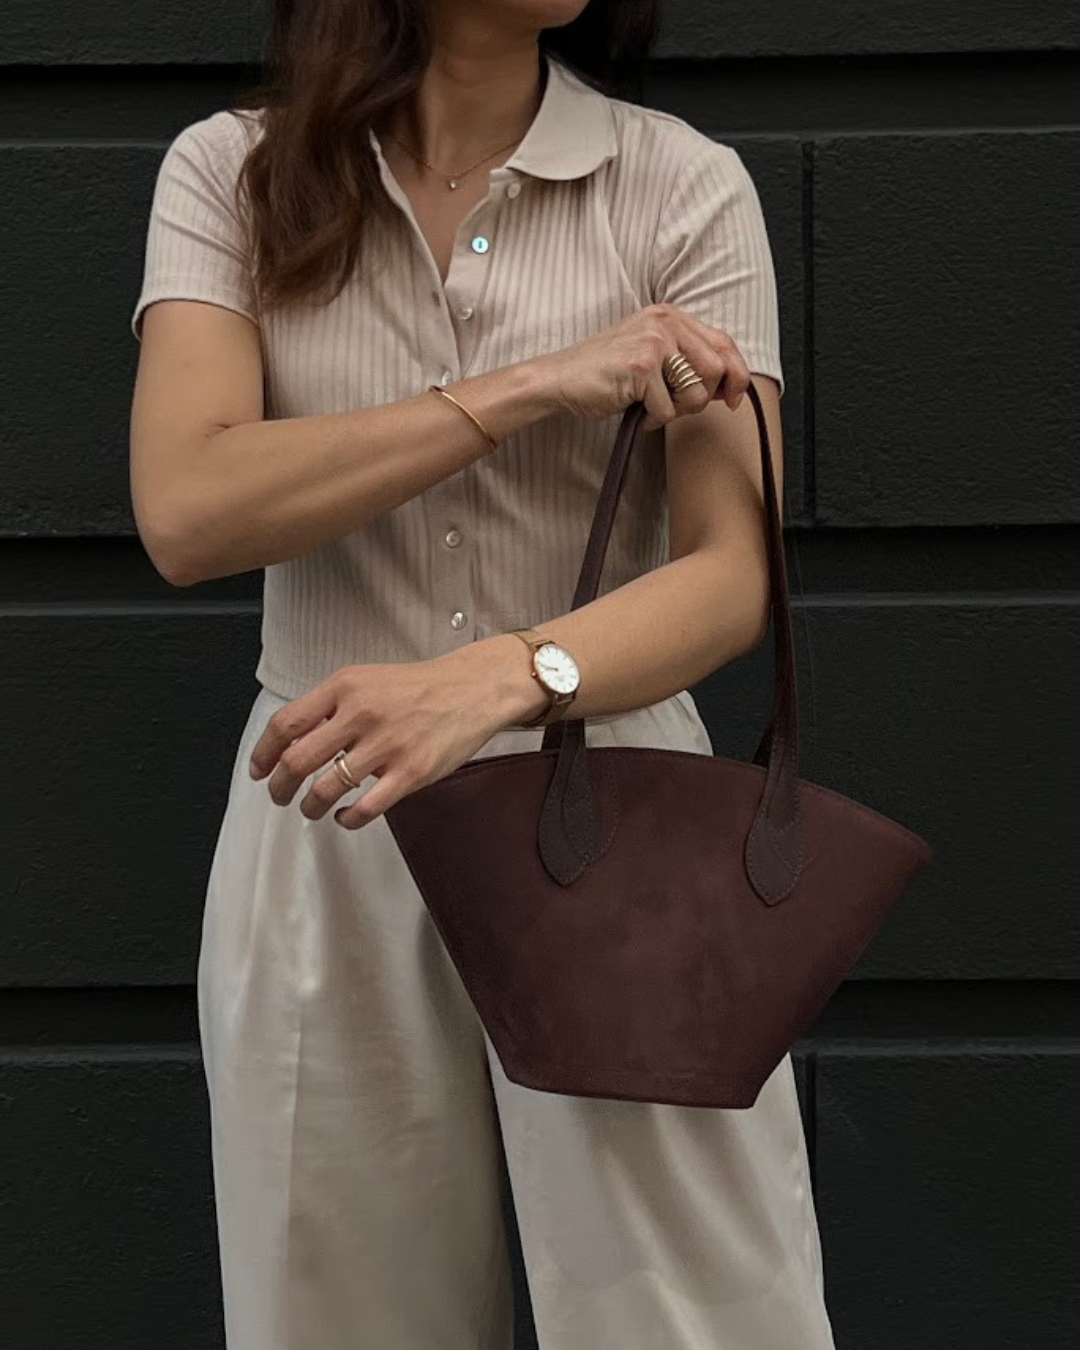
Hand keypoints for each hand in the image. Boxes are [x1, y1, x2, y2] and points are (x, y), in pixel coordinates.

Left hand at [246, 640, 544, 827]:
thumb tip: (291, 741)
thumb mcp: (365, 680)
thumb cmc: (417, 688)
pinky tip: (344, 817)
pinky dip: (346, 820)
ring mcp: (386, 745)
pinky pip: (365, 808)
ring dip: (309, 806)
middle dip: (279, 787)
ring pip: (325, 789)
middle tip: (279, 795)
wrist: (472, 689)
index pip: (286, 724)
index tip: (258, 770)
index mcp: (344, 687)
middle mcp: (361, 714)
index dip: (263, 753)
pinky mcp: (411, 772)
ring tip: (311, 809)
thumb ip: (329, 706)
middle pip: (297, 761)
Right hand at [529, 302, 751, 433]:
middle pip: (716, 370)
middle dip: (700, 398)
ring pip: (696, 392)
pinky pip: (668, 409)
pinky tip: (638, 412)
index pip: (724, 343)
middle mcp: (665, 322)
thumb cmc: (606, 372)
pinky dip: (654, 420)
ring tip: (653, 406)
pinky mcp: (641, 367)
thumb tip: (730, 386)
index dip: (737, 375)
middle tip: (674, 405)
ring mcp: (653, 342)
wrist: (560, 378)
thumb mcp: (652, 354)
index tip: (733, 401)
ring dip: (677, 410)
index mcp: (671, 316)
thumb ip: (687, 359)